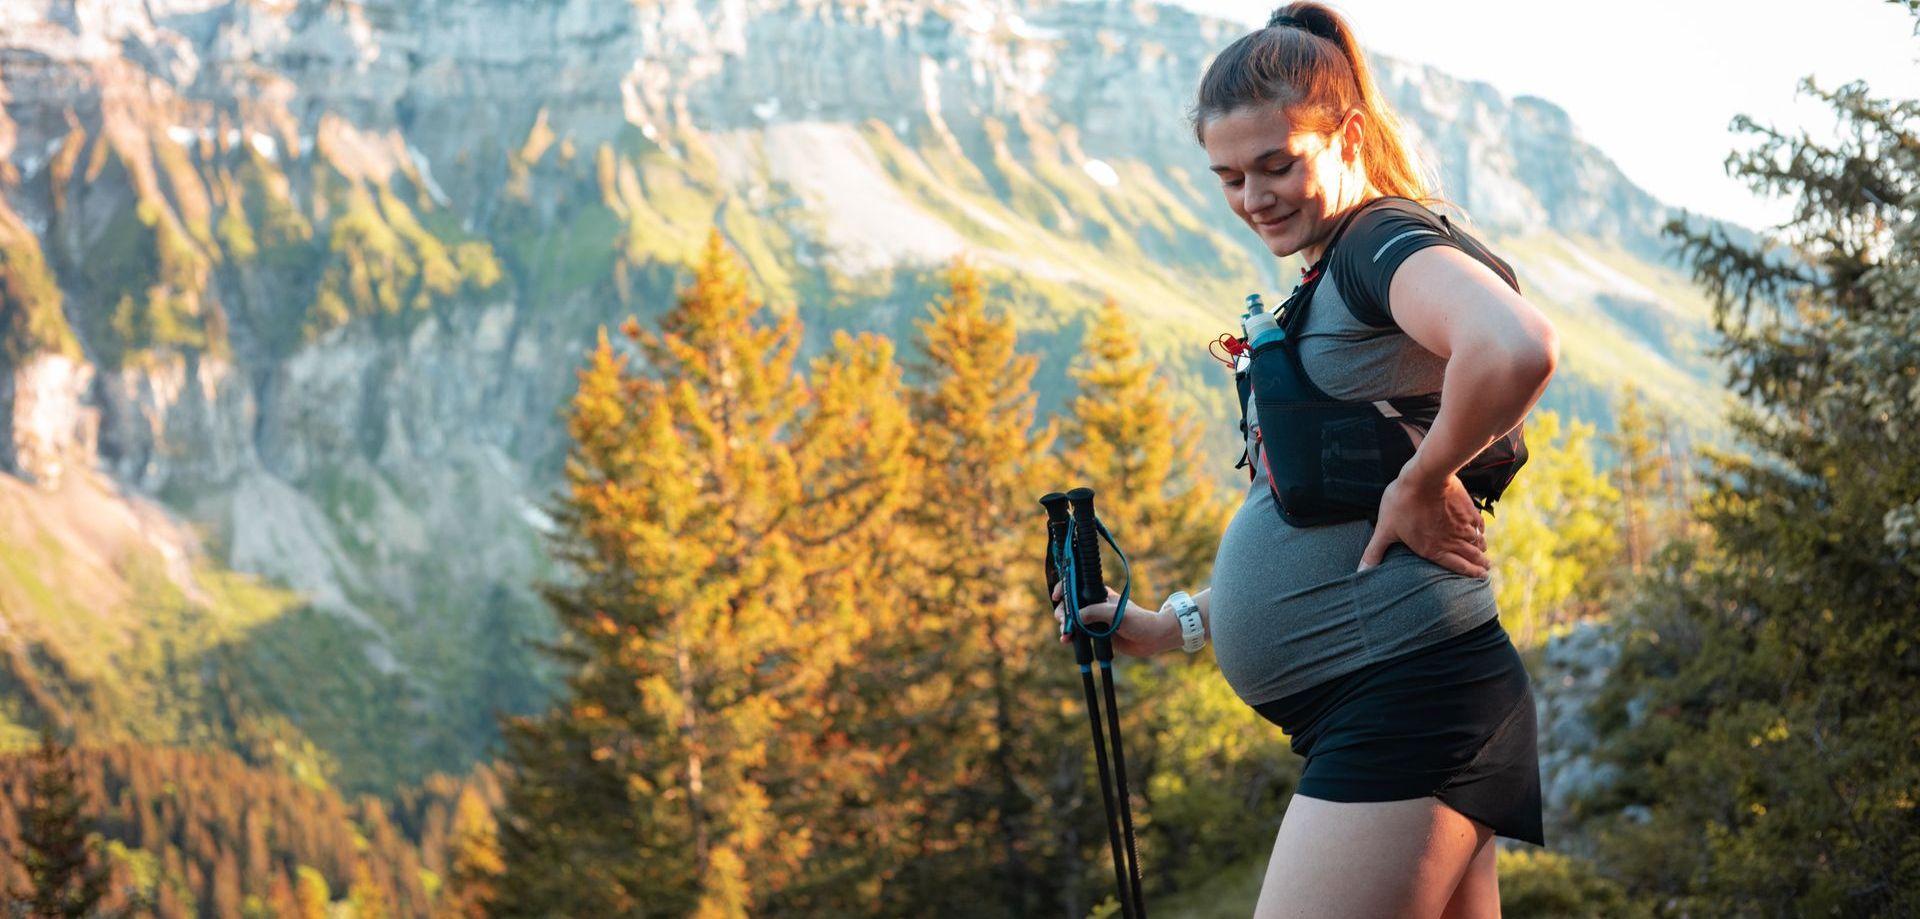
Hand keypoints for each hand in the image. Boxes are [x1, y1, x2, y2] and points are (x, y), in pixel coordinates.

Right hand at [1051, 581, 1166, 657]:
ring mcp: (1095, 620)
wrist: (1152, 639)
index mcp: (1100, 594)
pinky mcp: (1097, 634)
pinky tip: (1066, 641)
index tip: (1057, 597)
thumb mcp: (1116, 614)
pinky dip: (1071, 637)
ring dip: (1065, 626)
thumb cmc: (1139, 620)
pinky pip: (1079, 634)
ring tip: (1066, 635)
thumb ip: (1095, 613)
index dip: (1064, 589)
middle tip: (1064, 622)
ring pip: (1072, 621)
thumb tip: (1074, 618)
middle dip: (1063, 613)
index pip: (1077, 587)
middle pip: (1070, 605)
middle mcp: (1095, 606)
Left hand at [1358, 464, 1489, 577]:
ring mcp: (1462, 524)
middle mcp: (1452, 540)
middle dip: (1479, 565)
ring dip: (1481, 549)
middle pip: (1471, 556)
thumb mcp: (1385, 529)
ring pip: (1476, 541)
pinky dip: (1481, 531)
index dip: (1469, 573)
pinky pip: (1478, 524)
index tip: (1479, 578)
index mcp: (1433, 549)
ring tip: (1484, 554)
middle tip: (1486, 571)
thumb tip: (1360, 571)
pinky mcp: (1467, 508)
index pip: (1457, 566)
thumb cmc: (1403, 503)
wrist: (1426, 476)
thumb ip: (1375, 552)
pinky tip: (1481, 531)